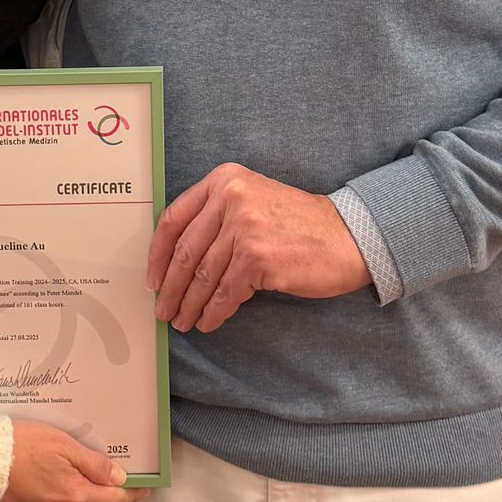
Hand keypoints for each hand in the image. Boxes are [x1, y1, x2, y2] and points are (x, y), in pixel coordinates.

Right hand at [0, 419, 129, 501]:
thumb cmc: (16, 448)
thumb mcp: (61, 444)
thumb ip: (92, 463)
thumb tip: (119, 477)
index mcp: (72, 495)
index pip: (112, 499)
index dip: (130, 493)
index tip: (144, 489)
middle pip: (76, 498)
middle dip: (72, 481)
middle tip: (55, 455)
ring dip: (45, 488)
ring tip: (27, 465)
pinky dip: (23, 496)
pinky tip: (12, 480)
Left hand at [149, 164, 372, 333]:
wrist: (349, 236)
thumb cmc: (301, 224)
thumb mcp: (254, 201)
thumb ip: (217, 217)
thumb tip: (177, 261)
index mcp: (225, 180)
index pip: (174, 218)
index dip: (158, 255)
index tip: (152, 279)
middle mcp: (231, 197)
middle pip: (186, 252)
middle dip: (171, 287)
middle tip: (163, 309)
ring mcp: (244, 227)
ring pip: (203, 276)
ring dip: (189, 304)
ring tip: (182, 320)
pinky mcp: (257, 258)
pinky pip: (225, 293)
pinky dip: (213, 312)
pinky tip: (208, 322)